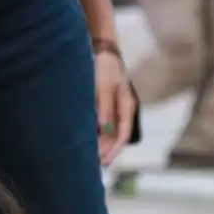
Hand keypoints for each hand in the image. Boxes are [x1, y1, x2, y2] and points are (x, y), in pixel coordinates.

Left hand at [94, 51, 134, 165]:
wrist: (102, 50)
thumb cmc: (104, 67)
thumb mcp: (103, 86)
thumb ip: (104, 107)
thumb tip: (103, 130)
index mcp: (126, 107)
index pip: (122, 135)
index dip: (113, 150)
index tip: (102, 161)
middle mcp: (122, 110)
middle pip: (116, 136)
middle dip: (106, 150)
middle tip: (92, 164)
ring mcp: (114, 107)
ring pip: (109, 132)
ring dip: (101, 143)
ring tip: (89, 156)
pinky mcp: (105, 103)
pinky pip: (103, 123)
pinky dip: (97, 133)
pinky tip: (87, 139)